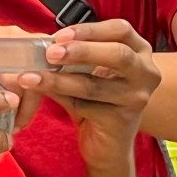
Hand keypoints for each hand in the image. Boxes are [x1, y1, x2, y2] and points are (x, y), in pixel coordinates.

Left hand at [18, 19, 159, 170]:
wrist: (107, 145)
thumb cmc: (97, 101)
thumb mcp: (89, 72)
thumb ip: (73, 57)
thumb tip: (38, 44)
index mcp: (139, 52)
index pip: (120, 30)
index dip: (89, 30)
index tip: (59, 35)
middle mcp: (146, 74)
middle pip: (117, 54)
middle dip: (81, 51)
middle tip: (50, 53)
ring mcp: (136, 99)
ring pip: (94, 84)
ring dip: (58, 79)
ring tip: (31, 75)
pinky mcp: (121, 121)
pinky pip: (84, 106)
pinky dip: (58, 96)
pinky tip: (39, 90)